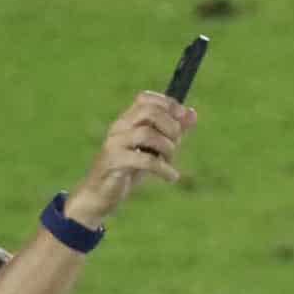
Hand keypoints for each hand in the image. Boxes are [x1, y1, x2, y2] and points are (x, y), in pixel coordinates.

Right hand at [61, 92, 196, 227]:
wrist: (102, 194)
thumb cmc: (129, 169)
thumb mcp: (154, 149)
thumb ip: (172, 131)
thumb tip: (192, 113)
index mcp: (127, 120)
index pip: (145, 98)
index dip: (167, 104)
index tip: (183, 117)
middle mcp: (119, 127)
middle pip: (149, 112)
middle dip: (171, 126)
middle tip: (176, 144)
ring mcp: (115, 143)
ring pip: (147, 134)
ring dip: (167, 148)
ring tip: (170, 162)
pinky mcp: (114, 162)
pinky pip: (144, 160)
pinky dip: (163, 168)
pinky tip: (172, 177)